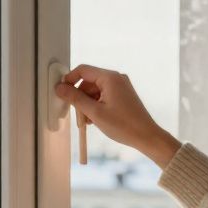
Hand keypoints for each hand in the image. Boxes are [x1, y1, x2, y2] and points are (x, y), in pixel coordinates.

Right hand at [55, 64, 181, 167]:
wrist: (147, 137)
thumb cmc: (124, 125)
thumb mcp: (94, 112)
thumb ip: (75, 99)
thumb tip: (60, 88)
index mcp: (110, 77)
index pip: (83, 70)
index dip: (69, 80)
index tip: (62, 93)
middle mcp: (116, 78)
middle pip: (88, 82)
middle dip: (80, 97)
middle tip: (77, 115)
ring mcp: (121, 87)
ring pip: (95, 91)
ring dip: (87, 104)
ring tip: (88, 122)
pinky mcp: (123, 96)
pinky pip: (104, 96)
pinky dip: (97, 106)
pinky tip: (96, 120)